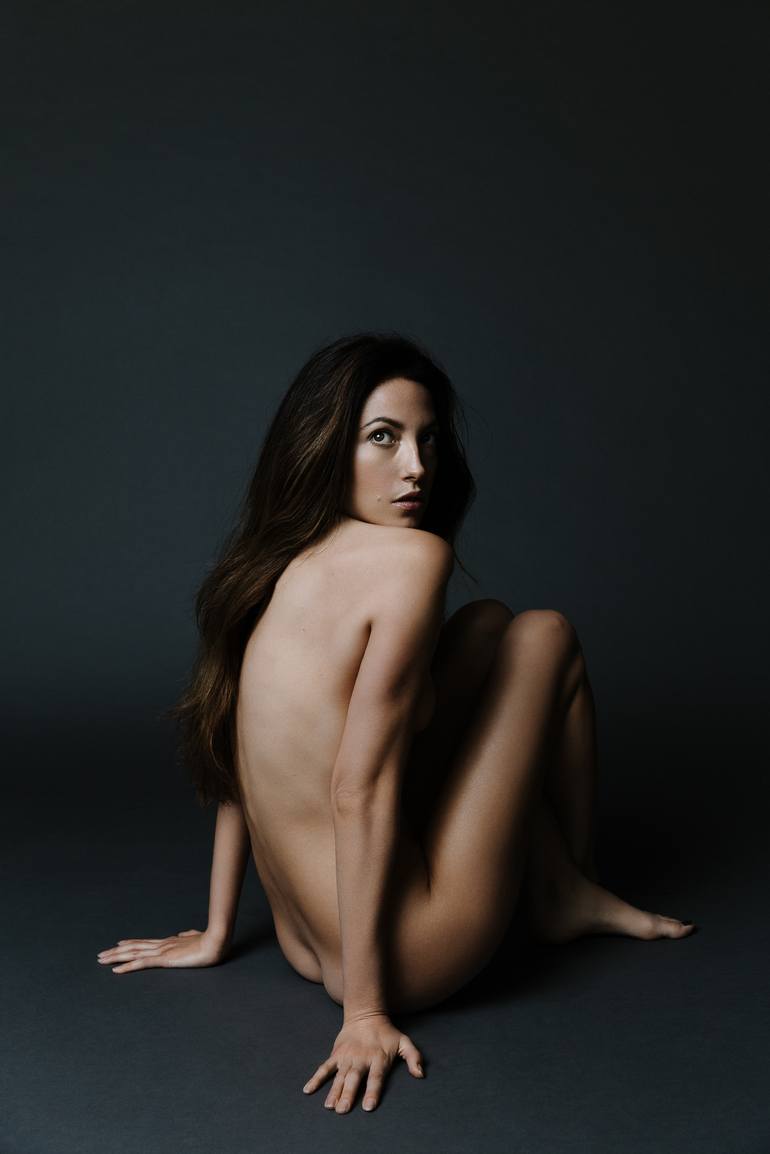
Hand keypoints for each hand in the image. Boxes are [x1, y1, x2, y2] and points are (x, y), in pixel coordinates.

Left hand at [96, 928, 228, 972]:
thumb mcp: (196, 939)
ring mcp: (161, 951)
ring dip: (116, 958)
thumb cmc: (210, 941)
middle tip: (101, 955)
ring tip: (102, 960)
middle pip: (133, 947)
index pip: (144, 942)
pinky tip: (116, 970)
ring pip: (133, 953)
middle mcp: (161, 945)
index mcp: (168, 942)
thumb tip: (181, 934)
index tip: (118, 944)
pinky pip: (141, 963)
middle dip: (116, 952)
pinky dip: (127, 967)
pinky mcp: (164, 959)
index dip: (130, 943)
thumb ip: (188, 936)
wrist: (216, 941)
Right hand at [302, 1012, 424, 1112]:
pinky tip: (308, 1090)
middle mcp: (361, 1059)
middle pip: (354, 1079)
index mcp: (378, 1058)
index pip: (376, 1078)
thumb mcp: (404, 1042)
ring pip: (339, 1076)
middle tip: (343, 1110)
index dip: (372, 1092)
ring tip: (329, 1106)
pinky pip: (325, 1067)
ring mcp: (347, 1057)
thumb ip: (414, 1057)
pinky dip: (316, 1078)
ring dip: (333, 1091)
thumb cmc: (387, 1033)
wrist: (366, 1014)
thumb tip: (420, 1075)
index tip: (368, 1106)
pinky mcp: (336, 1054)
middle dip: (348, 1094)